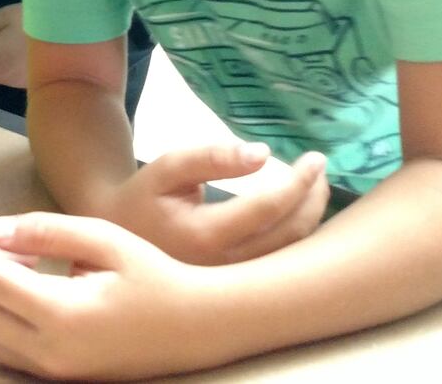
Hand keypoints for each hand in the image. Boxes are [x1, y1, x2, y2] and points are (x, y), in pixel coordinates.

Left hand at [0, 212, 214, 380]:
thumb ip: (47, 231)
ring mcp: (52, 371)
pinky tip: (32, 293)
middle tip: (16, 245)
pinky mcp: (56, 377)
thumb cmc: (154, 276)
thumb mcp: (105, 239)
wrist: (195, 327)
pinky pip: (2, 350)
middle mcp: (51, 352)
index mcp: (63, 314)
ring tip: (26, 267)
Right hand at [102, 143, 327, 265]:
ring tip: (315, 187)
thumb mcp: (169, 168)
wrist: (121, 241)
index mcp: (202, 235)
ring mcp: (231, 283)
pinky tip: (299, 212)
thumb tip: (262, 153)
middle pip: (289, 234)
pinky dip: (298, 235)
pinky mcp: (236, 288)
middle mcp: (222, 267)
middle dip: (313, 198)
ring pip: (290, 254)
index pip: (268, 207)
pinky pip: (280, 264)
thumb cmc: (145, 198)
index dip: (299, 181)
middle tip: (320, 168)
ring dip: (311, 217)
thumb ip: (211, 157)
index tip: (315, 158)